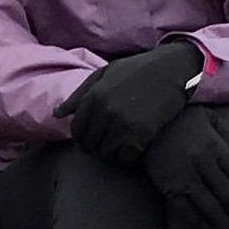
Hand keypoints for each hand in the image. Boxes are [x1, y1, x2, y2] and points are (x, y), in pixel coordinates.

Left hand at [55, 40, 203, 163]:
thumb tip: (57, 114)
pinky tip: (131, 149)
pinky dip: (126, 158)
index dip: (81, 138)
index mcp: (94, 96)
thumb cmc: (136, 70)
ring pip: (106, 154)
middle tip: (104, 144)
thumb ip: (79, 95)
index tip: (89, 139)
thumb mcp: (103, 74)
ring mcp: (123, 125)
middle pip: (90, 144)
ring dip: (110, 153)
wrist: (171, 70)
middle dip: (94, 147)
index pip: (77, 130)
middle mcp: (105, 112)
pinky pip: (125, 158)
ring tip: (117, 147)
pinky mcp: (141, 135)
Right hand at [141, 107, 228, 228]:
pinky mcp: (168, 186)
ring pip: (211, 207)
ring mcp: (185, 176)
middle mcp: (203, 163)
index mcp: (216, 147)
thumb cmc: (182, 118)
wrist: (146, 120)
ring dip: (226, 226)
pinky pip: (187, 210)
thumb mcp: (211, 119)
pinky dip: (200, 223)